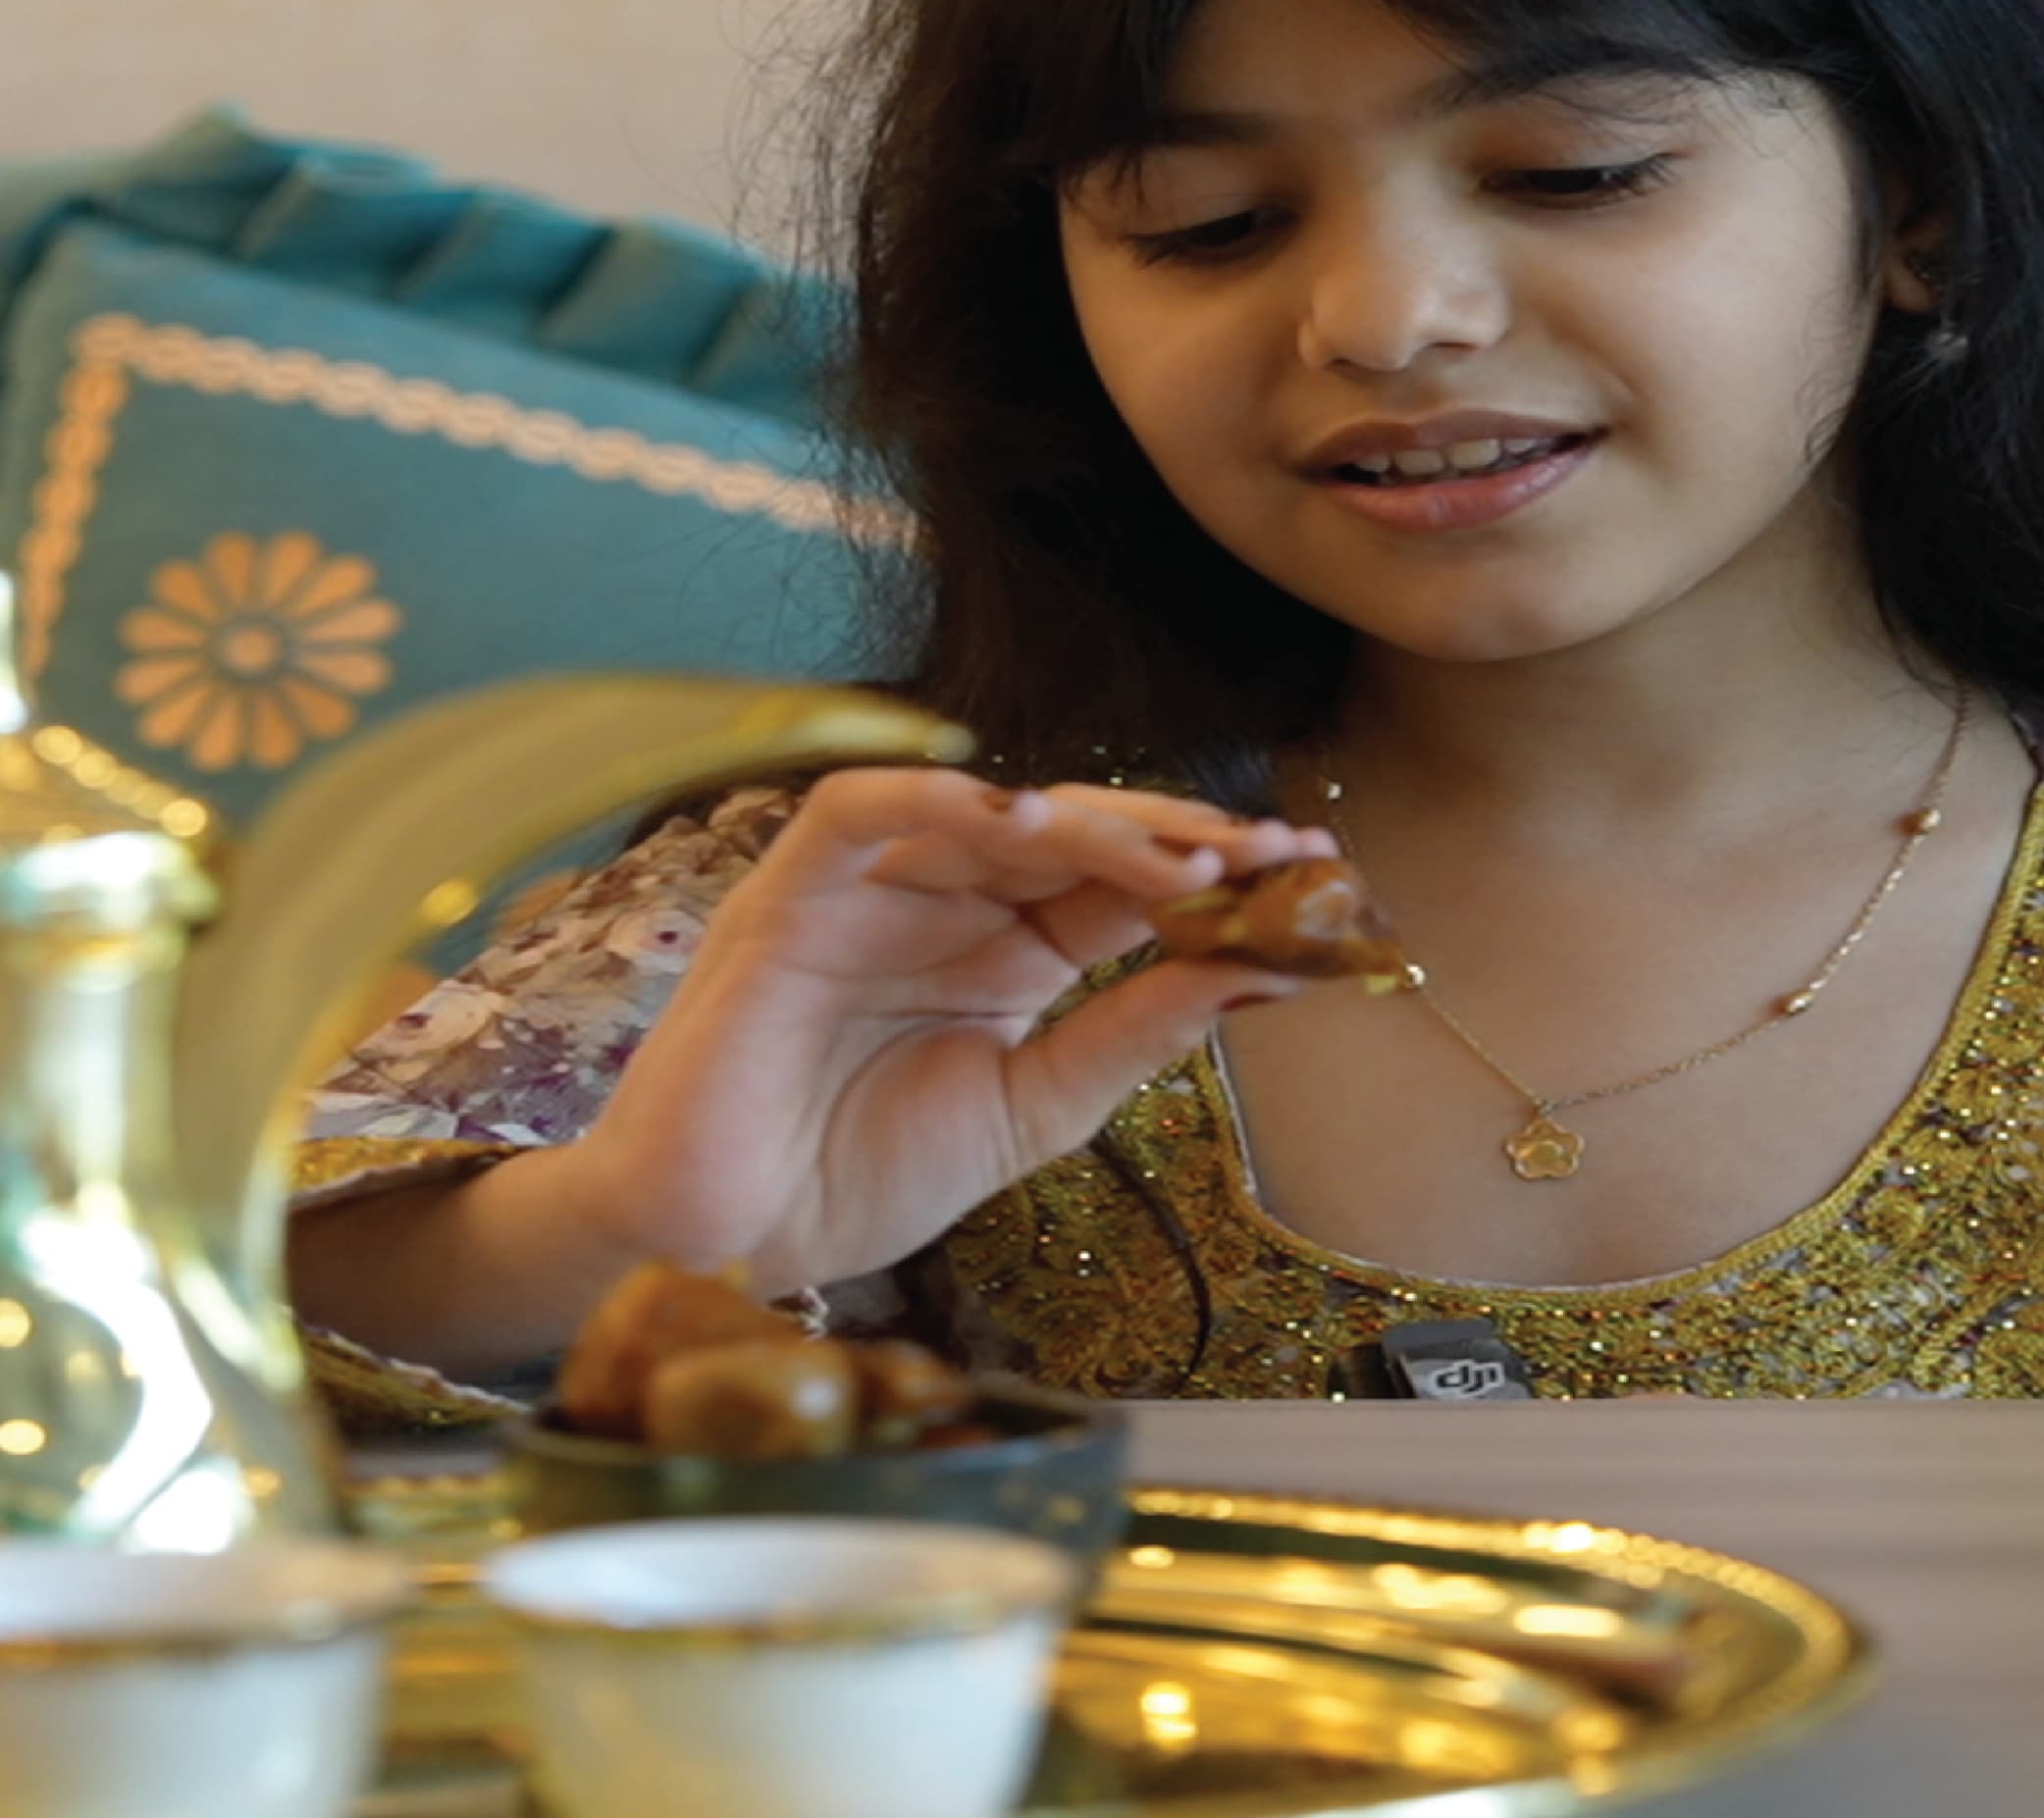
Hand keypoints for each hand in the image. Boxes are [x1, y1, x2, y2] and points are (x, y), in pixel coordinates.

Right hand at [553, 769, 1330, 1294]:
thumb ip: (1132, 1038)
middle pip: (1071, 836)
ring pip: (988, 811)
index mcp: (1004, 954)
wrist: (730, 1245)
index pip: (1120, 886)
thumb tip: (1261, 973)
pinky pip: (859, 812)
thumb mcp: (1032, 1111)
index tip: (1313, 880)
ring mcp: (867, 893)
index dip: (1213, 874)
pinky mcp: (787, 896)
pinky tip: (1022, 819)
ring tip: (1182, 856)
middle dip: (1177, 837)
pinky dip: (937, 796)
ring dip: (1092, 823)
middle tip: (1271, 857)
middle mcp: (943, 904)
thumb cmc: (859, 1178)